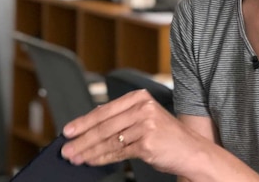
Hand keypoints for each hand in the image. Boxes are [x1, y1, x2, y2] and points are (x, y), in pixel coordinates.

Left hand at [61, 88, 198, 174]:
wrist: (192, 151)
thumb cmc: (167, 136)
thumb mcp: (145, 119)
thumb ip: (121, 119)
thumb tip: (90, 126)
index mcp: (140, 97)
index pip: (105, 110)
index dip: (83, 121)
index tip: (68, 131)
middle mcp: (143, 107)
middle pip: (104, 126)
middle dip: (82, 139)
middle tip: (67, 148)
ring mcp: (145, 124)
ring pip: (108, 140)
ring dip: (89, 151)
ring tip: (76, 157)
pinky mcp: (147, 142)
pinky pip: (118, 152)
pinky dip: (102, 158)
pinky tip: (93, 161)